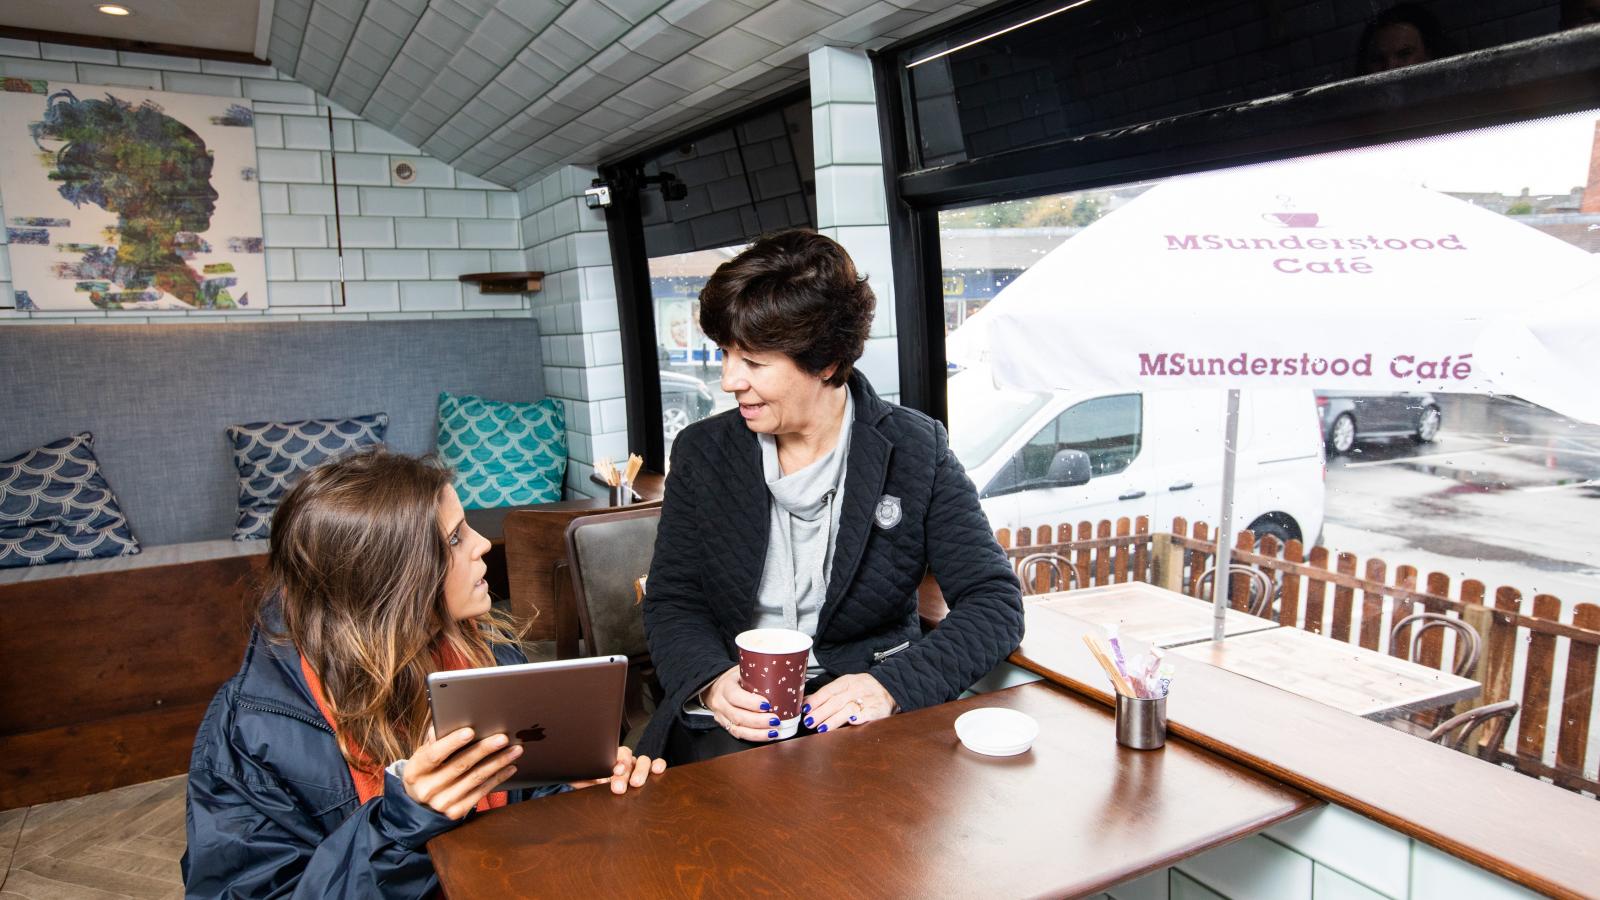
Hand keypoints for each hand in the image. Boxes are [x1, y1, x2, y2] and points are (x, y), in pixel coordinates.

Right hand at [402, 726, 521, 819]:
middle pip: (460, 766)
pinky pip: (481, 792)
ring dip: (498, 763)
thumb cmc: (426, 770)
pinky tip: (509, 767)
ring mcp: (442, 803)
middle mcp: (427, 789)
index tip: (471, 731)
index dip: (452, 742)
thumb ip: (434, 740)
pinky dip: (497, 778)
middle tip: (503, 738)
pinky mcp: (456, 812)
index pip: (434, 754)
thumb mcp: (422, 756)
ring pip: (475, 779)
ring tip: (514, 750)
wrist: (420, 803)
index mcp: (415, 771)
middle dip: (484, 750)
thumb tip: (446, 722)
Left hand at [570, 746, 666, 793]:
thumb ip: (579, 776)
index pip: (614, 754)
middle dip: (624, 772)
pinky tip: (658, 770)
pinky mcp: (648, 773)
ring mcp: (636, 765)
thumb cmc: (591, 782)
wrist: (597, 792)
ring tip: (636, 783)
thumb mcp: (583, 779)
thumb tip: (568, 772)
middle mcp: (623, 760)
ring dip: (640, 771)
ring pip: (643, 760)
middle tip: (618, 786)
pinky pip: (656, 765)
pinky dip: (658, 765)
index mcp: (607, 757)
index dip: (615, 762)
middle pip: (628, 758)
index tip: (613, 772)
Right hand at [703, 665, 783, 740]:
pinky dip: (754, 736)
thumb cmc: (735, 678)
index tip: (767, 704)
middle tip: (775, 720)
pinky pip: (739, 734)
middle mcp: (721, 703)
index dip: (750, 702)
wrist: (717, 686)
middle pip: (738, 716)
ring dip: (758, 733)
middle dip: (758, 721)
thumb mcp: (743, 669)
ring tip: (774, 731)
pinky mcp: (726, 726)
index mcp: (725, 686)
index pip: (735, 696)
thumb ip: (758, 672)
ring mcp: (722, 716)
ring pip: (738, 729)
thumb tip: (787, 671)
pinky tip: (767, 735)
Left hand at [803, 674, 894, 733]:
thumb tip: (805, 702)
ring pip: (849, 709)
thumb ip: (827, 694)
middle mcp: (856, 689)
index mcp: (847, 682)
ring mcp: (868, 699)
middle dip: (821, 713)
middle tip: (809, 721)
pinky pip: (868, 713)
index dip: (816, 700)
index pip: (828, 691)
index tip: (806, 709)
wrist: (890, 686)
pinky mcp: (878, 709)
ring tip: (822, 727)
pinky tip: (851, 722)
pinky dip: (860, 718)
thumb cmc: (863, 688)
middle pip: (836, 701)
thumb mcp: (845, 685)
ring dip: (834, 719)